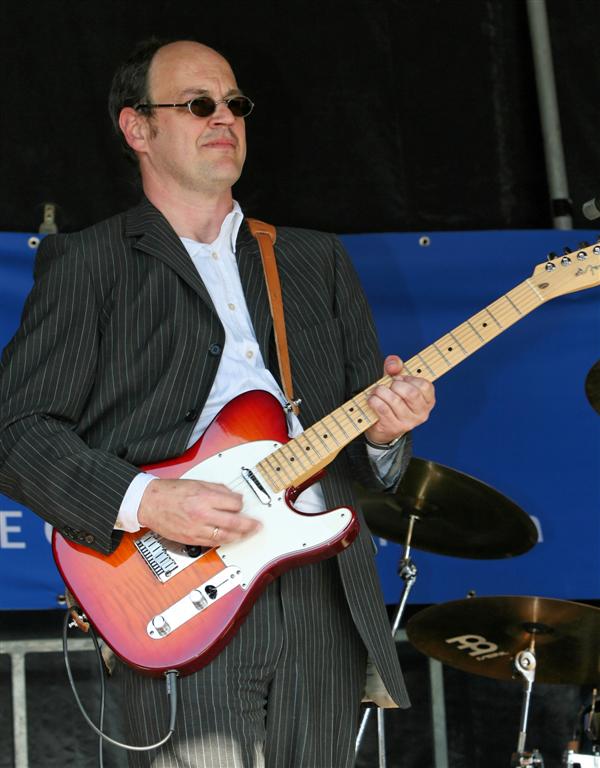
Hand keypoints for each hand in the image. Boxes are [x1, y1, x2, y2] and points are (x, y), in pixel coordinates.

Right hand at [138, 478, 260, 545]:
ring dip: (240, 535)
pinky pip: (213, 543)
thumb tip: (233, 496)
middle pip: (234, 522)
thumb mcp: (197, 483)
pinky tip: (231, 539)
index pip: (234, 503)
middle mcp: (202, 515)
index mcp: (204, 498)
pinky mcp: (191, 539)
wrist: (149, 503)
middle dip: (249, 524)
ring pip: (226, 536)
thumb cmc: (170, 492)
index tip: (243, 504)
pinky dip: (225, 541)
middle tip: (258, 525)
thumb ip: (217, 489)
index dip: (241, 503)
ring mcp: (197, 529)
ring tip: (248, 533)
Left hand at [365, 355, 434, 444]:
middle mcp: (421, 414)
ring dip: (381, 391)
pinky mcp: (393, 427)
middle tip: (388, 386)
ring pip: (394, 400)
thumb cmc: (392, 399)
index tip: (399, 380)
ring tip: (377, 391)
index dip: (409, 378)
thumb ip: (395, 366)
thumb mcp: (396, 381)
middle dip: (395, 385)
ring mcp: (408, 423)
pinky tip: (372, 399)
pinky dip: (374, 400)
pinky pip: (382, 408)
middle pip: (411, 393)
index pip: (424, 386)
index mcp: (428, 401)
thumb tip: (393, 364)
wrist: (382, 427)